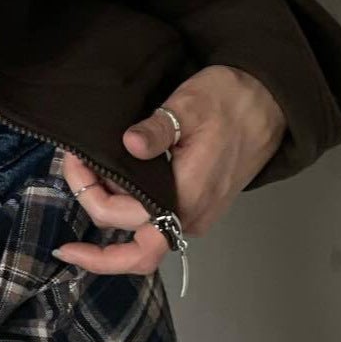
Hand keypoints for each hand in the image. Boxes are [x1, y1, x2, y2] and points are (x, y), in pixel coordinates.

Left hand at [50, 64, 287, 277]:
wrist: (269, 101)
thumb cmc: (229, 101)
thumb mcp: (188, 105)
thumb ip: (159, 128)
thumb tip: (130, 144)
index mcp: (187, 199)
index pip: (125, 224)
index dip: (90, 200)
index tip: (70, 168)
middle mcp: (190, 218)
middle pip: (129, 240)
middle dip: (93, 207)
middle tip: (73, 163)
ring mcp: (195, 214)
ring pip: (141, 232)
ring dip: (109, 207)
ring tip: (86, 166)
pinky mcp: (196, 204)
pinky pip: (154, 219)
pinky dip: (127, 203)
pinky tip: (110, 173)